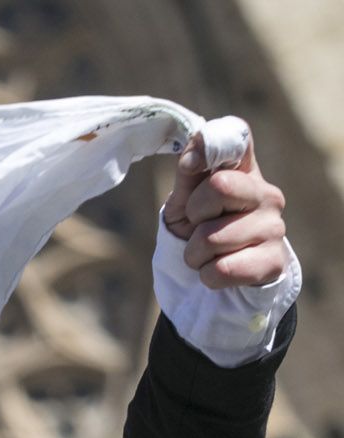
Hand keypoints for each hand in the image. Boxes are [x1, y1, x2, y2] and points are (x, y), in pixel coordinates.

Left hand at [161, 131, 287, 289]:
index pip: (237, 140)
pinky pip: (222, 269)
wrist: (213, 274)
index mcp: (245, 172)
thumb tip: (194, 153)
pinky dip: (208, 275)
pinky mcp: (274, 262)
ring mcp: (275, 228)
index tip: (191, 166)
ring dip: (195, 253)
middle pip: (218, 186)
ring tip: (207, 253)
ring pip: (212, 238)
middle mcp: (267, 194)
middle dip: (193, 215)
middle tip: (198, 227)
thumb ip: (189, 172)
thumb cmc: (200, 229)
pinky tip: (219, 269)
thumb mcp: (184, 200)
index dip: (206, 151)